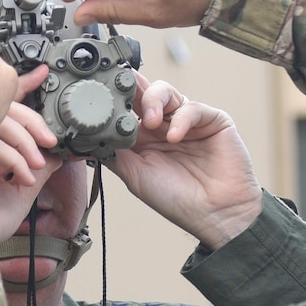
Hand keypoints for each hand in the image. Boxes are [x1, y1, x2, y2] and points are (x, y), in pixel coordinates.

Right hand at [0, 70, 62, 244]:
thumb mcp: (25, 189)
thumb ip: (41, 167)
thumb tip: (62, 152)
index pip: (5, 105)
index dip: (23, 86)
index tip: (43, 73)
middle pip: (3, 107)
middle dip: (32, 122)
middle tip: (50, 141)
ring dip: (25, 143)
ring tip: (37, 165)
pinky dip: (14, 160)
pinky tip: (22, 179)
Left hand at [106, 74, 262, 250]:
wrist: (215, 214)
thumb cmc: (177, 200)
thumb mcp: (135, 176)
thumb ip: (115, 152)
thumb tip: (90, 135)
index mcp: (145, 138)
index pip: (127, 109)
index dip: (116, 100)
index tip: (100, 95)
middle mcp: (165, 125)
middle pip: (144, 93)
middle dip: (132, 90)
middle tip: (123, 95)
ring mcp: (188, 121)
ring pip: (166, 92)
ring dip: (154, 101)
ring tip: (152, 122)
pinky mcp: (213, 120)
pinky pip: (193, 108)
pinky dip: (181, 119)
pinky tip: (174, 137)